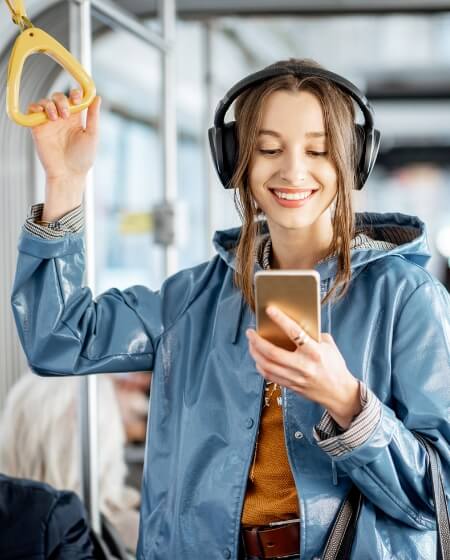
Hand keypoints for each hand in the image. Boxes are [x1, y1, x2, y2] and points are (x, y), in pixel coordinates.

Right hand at [28, 89, 100, 183]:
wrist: (68, 174)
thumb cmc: (82, 158)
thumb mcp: (92, 135)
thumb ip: (93, 116)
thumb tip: (97, 97)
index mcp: (76, 119)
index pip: (74, 98)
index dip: (75, 93)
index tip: (77, 98)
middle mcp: (62, 119)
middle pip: (58, 97)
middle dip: (62, 100)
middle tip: (66, 113)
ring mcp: (49, 122)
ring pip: (45, 102)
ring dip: (50, 104)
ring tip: (56, 118)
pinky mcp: (38, 128)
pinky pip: (32, 110)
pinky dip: (35, 107)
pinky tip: (42, 112)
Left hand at [246, 305, 361, 428]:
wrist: (339, 393)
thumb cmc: (334, 366)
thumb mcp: (328, 345)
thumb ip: (312, 334)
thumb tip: (294, 324)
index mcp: (315, 352)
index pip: (294, 332)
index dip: (280, 320)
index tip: (269, 310)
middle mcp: (303, 366)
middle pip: (272, 353)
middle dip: (257, 341)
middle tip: (250, 332)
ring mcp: (296, 378)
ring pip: (267, 365)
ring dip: (255, 353)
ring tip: (251, 343)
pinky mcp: (291, 386)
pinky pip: (269, 376)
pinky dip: (260, 366)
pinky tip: (258, 358)